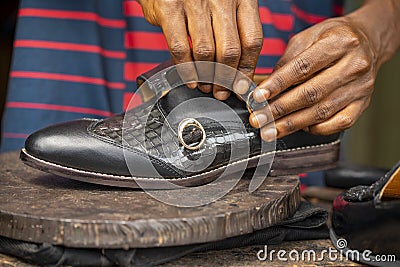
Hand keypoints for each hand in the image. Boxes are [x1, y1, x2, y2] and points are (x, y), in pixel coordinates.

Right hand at [137, 0, 262, 99]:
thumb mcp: (224, 4)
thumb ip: (233, 30)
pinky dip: (186, 69)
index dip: (248, 68)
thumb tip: (239, 70)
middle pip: (231, 50)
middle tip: (222, 93)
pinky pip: (180, 48)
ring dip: (207, 77)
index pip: (252, 40)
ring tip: (205, 87)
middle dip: (227, 79)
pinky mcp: (170, 9)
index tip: (242, 86)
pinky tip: (190, 79)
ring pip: (206, 52)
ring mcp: (195, 3)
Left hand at [249, 16, 380, 140]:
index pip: (303, 67)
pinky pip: (338, 124)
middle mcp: (355, 65)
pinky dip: (316, 129)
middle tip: (258, 119)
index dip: (278, 84)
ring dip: (292, 124)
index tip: (258, 97)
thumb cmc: (332, 38)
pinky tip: (298, 128)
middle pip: (312, 93)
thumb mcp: (308, 37)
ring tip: (270, 130)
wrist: (369, 42)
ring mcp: (361, 88)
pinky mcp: (362, 104)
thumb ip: (287, 60)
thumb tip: (266, 87)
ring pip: (322, 112)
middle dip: (280, 110)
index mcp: (340, 42)